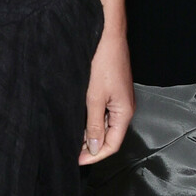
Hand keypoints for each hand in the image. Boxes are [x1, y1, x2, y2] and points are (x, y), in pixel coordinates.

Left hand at [78, 24, 133, 165]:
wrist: (107, 35)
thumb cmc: (104, 62)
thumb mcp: (94, 98)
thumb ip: (94, 124)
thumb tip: (94, 147)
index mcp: (124, 112)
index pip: (112, 144)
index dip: (95, 155)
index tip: (77, 160)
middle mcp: (124, 108)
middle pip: (110, 136)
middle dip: (91, 146)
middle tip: (71, 151)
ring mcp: (119, 99)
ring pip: (106, 124)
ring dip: (90, 133)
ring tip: (71, 138)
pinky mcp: (112, 90)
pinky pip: (104, 112)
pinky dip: (92, 119)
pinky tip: (78, 120)